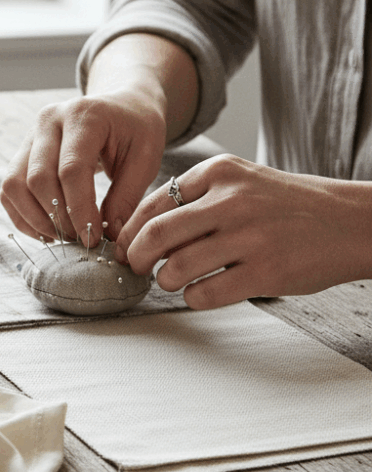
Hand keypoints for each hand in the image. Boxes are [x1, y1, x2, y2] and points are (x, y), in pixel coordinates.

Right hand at [0, 87, 166, 247]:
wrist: (121, 106)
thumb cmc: (136, 131)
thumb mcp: (146, 158)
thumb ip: (127, 196)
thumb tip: (109, 236)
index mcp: (84, 116)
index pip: (71, 170)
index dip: (79, 210)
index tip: (93, 237)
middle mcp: (49, 120)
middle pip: (37, 178)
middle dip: (57, 218)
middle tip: (80, 239)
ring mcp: (30, 135)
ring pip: (13, 185)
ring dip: (34, 219)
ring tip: (62, 237)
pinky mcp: (21, 152)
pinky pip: (8, 190)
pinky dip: (22, 216)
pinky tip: (47, 230)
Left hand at [114, 155, 371, 308]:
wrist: (352, 222)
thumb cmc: (287, 206)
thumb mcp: (242, 182)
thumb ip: (195, 198)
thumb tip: (138, 230)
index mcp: (220, 172)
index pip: (152, 203)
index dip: (129, 231)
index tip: (123, 247)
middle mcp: (232, 200)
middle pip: (156, 235)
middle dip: (135, 257)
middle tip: (135, 268)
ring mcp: (249, 237)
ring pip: (176, 268)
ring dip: (165, 281)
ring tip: (173, 281)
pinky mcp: (265, 272)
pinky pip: (205, 294)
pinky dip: (193, 299)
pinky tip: (201, 293)